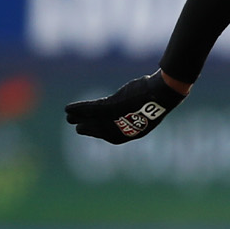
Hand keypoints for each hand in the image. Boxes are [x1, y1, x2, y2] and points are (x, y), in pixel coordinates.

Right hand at [65, 71, 186, 143]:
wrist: (162, 92)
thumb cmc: (158, 97)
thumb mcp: (146, 107)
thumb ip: (136, 112)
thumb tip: (131, 108)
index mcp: (136, 132)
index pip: (113, 136)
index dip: (101, 132)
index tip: (92, 128)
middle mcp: (125, 130)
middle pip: (100, 131)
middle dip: (88, 128)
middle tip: (77, 126)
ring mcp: (118, 119)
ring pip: (93, 121)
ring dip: (79, 118)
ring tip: (68, 117)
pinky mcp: (111, 108)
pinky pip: (90, 110)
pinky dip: (78, 109)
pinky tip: (67, 108)